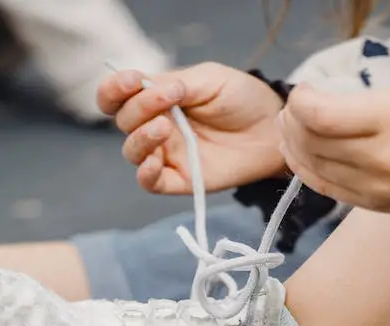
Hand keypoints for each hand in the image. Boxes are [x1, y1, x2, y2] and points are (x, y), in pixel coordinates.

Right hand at [97, 62, 285, 193]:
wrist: (274, 127)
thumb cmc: (242, 99)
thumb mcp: (209, 79)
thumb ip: (176, 83)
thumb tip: (146, 86)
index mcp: (156, 99)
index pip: (117, 96)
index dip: (114, 88)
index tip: (131, 80)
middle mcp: (156, 126)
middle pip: (124, 121)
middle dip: (139, 107)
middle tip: (172, 98)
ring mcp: (167, 154)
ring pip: (132, 152)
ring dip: (141, 138)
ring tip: (165, 127)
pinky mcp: (182, 179)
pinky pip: (150, 183)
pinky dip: (146, 174)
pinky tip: (154, 162)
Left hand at [279, 84, 389, 220]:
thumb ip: (355, 102)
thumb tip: (312, 105)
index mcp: (388, 123)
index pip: (322, 116)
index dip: (300, 102)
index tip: (303, 91)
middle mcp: (377, 160)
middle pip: (312, 142)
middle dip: (292, 121)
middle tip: (292, 107)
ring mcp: (371, 188)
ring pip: (313, 166)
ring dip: (292, 144)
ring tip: (289, 127)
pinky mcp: (369, 205)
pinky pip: (324, 188)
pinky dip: (303, 169)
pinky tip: (295, 154)